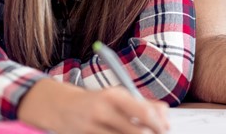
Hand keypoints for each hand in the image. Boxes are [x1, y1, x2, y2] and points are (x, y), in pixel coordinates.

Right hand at [18, 79, 169, 133]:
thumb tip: (165, 115)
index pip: (145, 113)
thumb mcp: (118, 97)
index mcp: (114, 95)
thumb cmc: (96, 102)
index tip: (165, 129)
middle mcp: (102, 110)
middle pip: (137, 132)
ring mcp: (91, 127)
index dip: (159, 125)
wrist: (60, 107)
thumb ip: (143, 104)